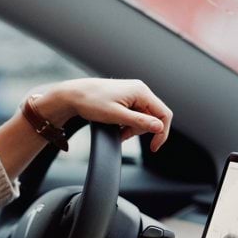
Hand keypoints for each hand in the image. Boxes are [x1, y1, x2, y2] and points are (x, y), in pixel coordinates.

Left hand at [34, 78, 172, 152]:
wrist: (73, 95)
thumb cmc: (91, 102)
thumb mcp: (116, 116)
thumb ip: (139, 122)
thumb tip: (158, 127)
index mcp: (141, 91)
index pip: (164, 114)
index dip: (161, 133)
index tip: (154, 147)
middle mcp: (140, 90)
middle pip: (153, 117)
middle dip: (141, 130)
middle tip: (124, 135)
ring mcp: (133, 93)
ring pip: (143, 117)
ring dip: (132, 128)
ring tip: (117, 130)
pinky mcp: (126, 97)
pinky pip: (134, 114)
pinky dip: (127, 123)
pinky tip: (116, 126)